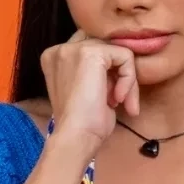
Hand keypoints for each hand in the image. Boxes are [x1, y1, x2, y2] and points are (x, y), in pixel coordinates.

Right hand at [40, 30, 139, 151]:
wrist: (76, 136)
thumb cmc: (83, 122)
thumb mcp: (86, 88)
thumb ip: (95, 70)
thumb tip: (119, 63)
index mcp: (55, 57)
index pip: (91, 48)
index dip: (107, 70)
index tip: (110, 95)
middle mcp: (60, 49)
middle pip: (105, 46)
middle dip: (118, 73)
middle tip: (118, 99)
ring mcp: (73, 48)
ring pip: (117, 51)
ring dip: (126, 79)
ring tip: (119, 102)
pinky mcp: (91, 53)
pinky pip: (125, 56)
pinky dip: (129, 78)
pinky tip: (119, 98)